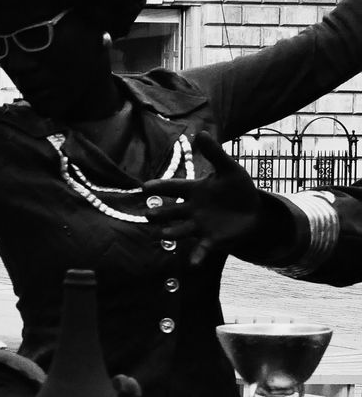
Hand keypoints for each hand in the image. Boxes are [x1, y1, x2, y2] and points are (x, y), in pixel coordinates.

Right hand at [139, 133, 270, 264]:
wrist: (252, 210)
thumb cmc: (237, 188)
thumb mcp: (229, 169)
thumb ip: (214, 154)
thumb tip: (200, 133)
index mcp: (195, 190)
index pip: (174, 187)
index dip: (160, 187)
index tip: (145, 187)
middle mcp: (191, 209)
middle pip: (171, 211)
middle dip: (160, 214)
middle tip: (148, 215)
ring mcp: (199, 226)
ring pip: (180, 230)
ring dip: (171, 232)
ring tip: (162, 234)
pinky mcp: (211, 240)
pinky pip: (201, 248)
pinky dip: (196, 257)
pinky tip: (192, 264)